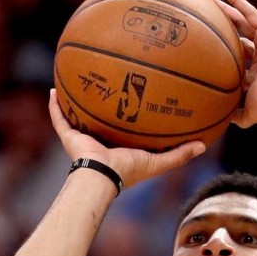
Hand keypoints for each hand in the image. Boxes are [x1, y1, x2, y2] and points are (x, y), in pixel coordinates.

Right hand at [48, 89, 203, 187]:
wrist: (103, 175)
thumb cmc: (129, 170)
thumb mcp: (159, 161)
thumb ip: (179, 154)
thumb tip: (203, 145)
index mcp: (119, 147)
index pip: (123, 129)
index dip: (127, 115)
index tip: (134, 98)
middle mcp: (99, 141)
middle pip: (99, 119)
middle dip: (101, 104)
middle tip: (106, 83)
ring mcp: (82, 139)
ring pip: (76, 116)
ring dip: (75, 101)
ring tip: (76, 80)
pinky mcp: (68, 136)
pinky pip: (58, 117)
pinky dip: (54, 105)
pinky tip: (54, 89)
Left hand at [215, 0, 256, 129]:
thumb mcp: (249, 113)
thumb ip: (237, 115)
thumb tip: (223, 122)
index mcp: (255, 71)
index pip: (236, 58)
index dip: (223, 52)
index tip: (207, 47)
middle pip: (237, 35)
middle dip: (223, 26)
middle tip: (207, 18)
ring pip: (241, 21)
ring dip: (227, 10)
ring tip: (211, 1)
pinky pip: (250, 12)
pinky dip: (237, 1)